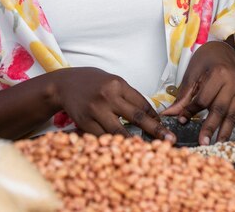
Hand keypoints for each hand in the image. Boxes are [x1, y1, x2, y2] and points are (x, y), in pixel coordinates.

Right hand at [52, 67, 174, 141]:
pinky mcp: (85, 123)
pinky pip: (103, 138)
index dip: (155, 117)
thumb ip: (127, 96)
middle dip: (156, 131)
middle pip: (137, 117)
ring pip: (120, 132)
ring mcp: (96, 110)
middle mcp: (108, 96)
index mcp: (117, 84)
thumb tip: (148, 114)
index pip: (142, 103)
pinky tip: (122, 151)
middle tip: (170, 140)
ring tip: (149, 153)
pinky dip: (114, 145)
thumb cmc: (91, 82)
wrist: (64, 83)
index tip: (165, 127)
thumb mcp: (111, 81)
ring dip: (135, 144)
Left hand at [161, 41, 234, 144]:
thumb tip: (169, 113)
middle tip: (202, 141)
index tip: (182, 120)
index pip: (204, 99)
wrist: (220, 47)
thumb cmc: (205, 58)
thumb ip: (183, 96)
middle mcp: (233, 82)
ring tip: (219, 144)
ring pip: (234, 113)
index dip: (191, 110)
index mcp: (217, 74)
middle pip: (220, 109)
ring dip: (227, 131)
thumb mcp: (192, 74)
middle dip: (210, 127)